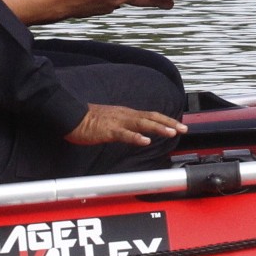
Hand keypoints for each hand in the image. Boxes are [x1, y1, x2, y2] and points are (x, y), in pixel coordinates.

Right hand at [65, 102, 186, 146]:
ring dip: (158, 128)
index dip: (166, 120)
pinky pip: (124, 134)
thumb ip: (125, 126)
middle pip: (152, 117)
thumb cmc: (89, 120)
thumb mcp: (111, 121)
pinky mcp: (108, 130)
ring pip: (142, 123)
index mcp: (126, 114)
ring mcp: (118, 122)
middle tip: (184, 128)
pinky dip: (135, 137)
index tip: (179, 125)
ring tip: (171, 133)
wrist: (71, 116)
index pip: (151, 115)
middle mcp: (125, 115)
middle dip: (169, 123)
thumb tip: (136, 132)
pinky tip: (145, 141)